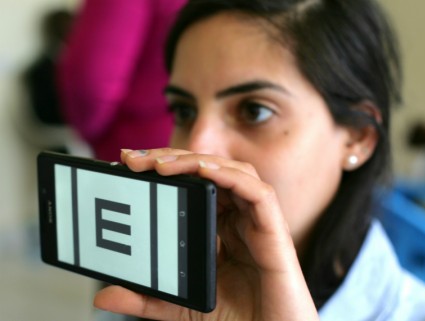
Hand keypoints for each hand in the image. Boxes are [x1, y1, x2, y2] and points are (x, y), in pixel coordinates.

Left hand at [94, 148, 318, 320]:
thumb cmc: (238, 320)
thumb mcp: (180, 308)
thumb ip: (146, 299)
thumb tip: (103, 296)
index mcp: (221, 227)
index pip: (194, 183)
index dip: (166, 169)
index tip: (130, 165)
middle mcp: (240, 218)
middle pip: (212, 170)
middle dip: (173, 158)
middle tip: (135, 159)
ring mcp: (257, 222)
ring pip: (234, 172)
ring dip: (197, 161)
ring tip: (161, 165)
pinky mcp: (274, 230)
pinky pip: (258, 192)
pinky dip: (231, 176)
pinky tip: (204, 171)